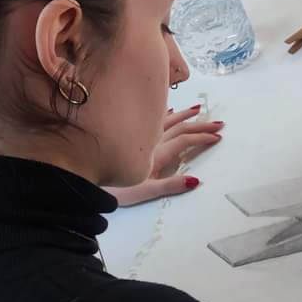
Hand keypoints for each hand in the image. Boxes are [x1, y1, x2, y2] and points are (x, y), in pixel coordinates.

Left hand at [105, 105, 223, 205]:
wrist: (82, 176)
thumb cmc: (113, 190)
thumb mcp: (143, 192)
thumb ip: (170, 186)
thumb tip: (196, 180)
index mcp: (155, 153)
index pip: (185, 140)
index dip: (203, 138)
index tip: (218, 136)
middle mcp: (149, 140)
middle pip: (180, 128)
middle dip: (200, 125)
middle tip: (218, 123)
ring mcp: (138, 135)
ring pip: (165, 119)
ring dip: (183, 115)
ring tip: (197, 109)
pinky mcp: (128, 132)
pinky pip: (149, 119)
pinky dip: (161, 114)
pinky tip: (166, 109)